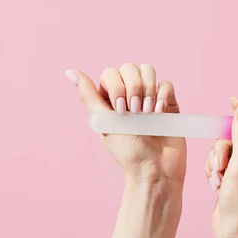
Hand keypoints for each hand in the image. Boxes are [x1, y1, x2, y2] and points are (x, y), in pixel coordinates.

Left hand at [66, 63, 186, 184]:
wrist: (155, 169)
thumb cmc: (127, 151)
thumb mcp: (104, 122)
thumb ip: (88, 95)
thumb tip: (69, 71)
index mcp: (110, 99)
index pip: (111, 73)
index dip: (117, 86)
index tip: (121, 111)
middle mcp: (130, 95)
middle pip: (131, 68)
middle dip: (134, 88)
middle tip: (135, 113)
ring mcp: (150, 97)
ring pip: (149, 71)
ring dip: (148, 90)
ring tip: (148, 113)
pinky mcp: (168, 103)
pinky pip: (166, 84)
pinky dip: (162, 96)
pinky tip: (159, 113)